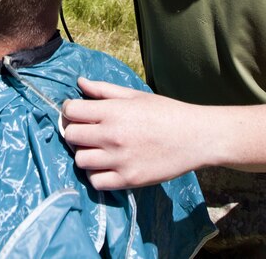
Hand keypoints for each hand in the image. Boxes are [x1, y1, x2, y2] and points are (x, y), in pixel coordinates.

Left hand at [61, 77, 201, 189]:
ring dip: (84, 154)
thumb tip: (79, 82)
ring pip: (80, 160)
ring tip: (96, 149)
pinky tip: (106, 166)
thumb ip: (104, 90)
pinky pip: (95, 182)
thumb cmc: (166, 112)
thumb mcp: (135, 95)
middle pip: (71, 136)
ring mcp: (119, 160)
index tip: (77, 112)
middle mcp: (112, 136)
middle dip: (74, 132)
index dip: (69, 110)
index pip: (71, 111)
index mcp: (113, 111)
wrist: (196, 137)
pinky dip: (96, 175)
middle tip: (86, 131)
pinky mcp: (128, 180)